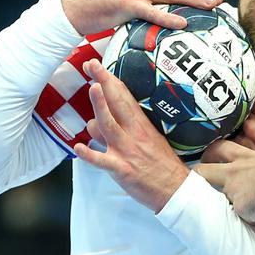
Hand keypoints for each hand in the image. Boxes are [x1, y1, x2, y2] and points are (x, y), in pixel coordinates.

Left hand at [73, 59, 189, 212]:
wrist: (175, 189)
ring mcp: (127, 150)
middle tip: (92, 65)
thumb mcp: (149, 139)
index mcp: (141, 125)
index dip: (110, 79)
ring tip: (92, 89)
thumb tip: (100, 119)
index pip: (124, 97)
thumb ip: (126, 128)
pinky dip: (90, 155)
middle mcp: (134, 133)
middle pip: (116, 103)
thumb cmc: (161, 165)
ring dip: (100, 106)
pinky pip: (103, 161)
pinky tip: (79, 148)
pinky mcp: (122, 169)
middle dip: (103, 82)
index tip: (97, 65)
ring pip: (110, 124)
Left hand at [195, 140, 254, 223]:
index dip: (213, 155)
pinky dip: (239, 223)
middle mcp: (236, 172)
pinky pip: (236, 219)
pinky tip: (246, 228)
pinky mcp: (240, 207)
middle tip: (195, 186)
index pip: (223, 151)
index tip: (210, 160)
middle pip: (204, 171)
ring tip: (211, 215)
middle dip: (196, 178)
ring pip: (211, 198)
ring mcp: (235, 190)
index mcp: (249, 157)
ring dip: (211, 206)